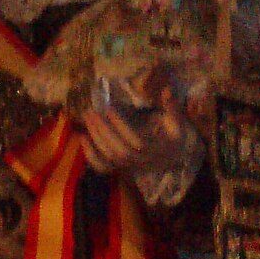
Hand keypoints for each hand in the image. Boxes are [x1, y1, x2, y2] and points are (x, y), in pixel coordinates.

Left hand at [80, 88, 195, 178]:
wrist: (169, 159)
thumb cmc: (171, 137)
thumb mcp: (176, 123)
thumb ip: (172, 107)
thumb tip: (166, 89)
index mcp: (155, 150)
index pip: (136, 141)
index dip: (121, 126)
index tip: (110, 109)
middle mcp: (141, 162)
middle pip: (119, 150)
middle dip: (103, 131)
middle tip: (92, 111)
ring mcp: (129, 167)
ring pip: (109, 158)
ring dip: (96, 138)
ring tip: (88, 117)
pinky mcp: (119, 169)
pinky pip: (102, 167)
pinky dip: (90, 155)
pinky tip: (83, 138)